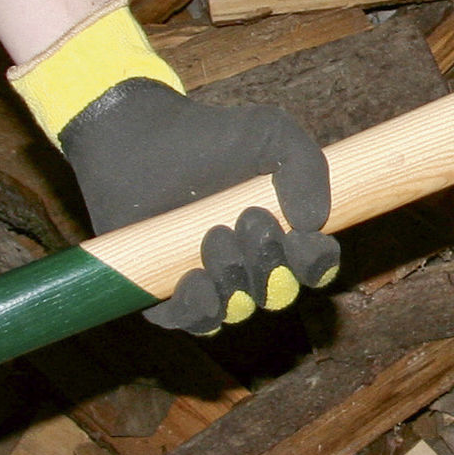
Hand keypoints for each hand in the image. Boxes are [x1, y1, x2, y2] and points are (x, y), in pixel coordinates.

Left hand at [9, 0, 338, 334]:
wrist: (138, 139)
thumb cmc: (206, 135)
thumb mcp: (271, 133)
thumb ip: (308, 165)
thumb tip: (314, 223)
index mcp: (280, 233)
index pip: (313, 267)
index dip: (315, 262)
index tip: (300, 236)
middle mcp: (248, 264)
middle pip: (276, 292)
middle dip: (268, 262)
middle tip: (248, 218)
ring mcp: (209, 281)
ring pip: (237, 308)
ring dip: (233, 279)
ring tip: (213, 236)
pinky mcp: (166, 294)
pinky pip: (195, 321)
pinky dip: (201, 309)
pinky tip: (194, 278)